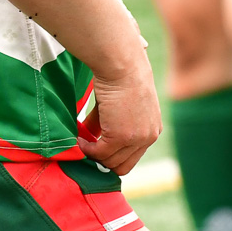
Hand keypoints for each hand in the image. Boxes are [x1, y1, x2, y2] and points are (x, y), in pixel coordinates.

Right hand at [79, 54, 162, 174]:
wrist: (122, 65)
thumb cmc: (120, 75)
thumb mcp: (119, 105)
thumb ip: (108, 123)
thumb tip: (89, 135)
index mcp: (152, 130)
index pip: (132, 157)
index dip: (113, 156)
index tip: (97, 150)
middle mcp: (148, 138)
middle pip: (122, 165)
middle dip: (103, 160)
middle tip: (86, 150)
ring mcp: (135, 139)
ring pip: (110, 161)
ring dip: (92, 154)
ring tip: (80, 142)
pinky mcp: (121, 137)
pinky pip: (99, 152)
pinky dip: (87, 149)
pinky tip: (79, 140)